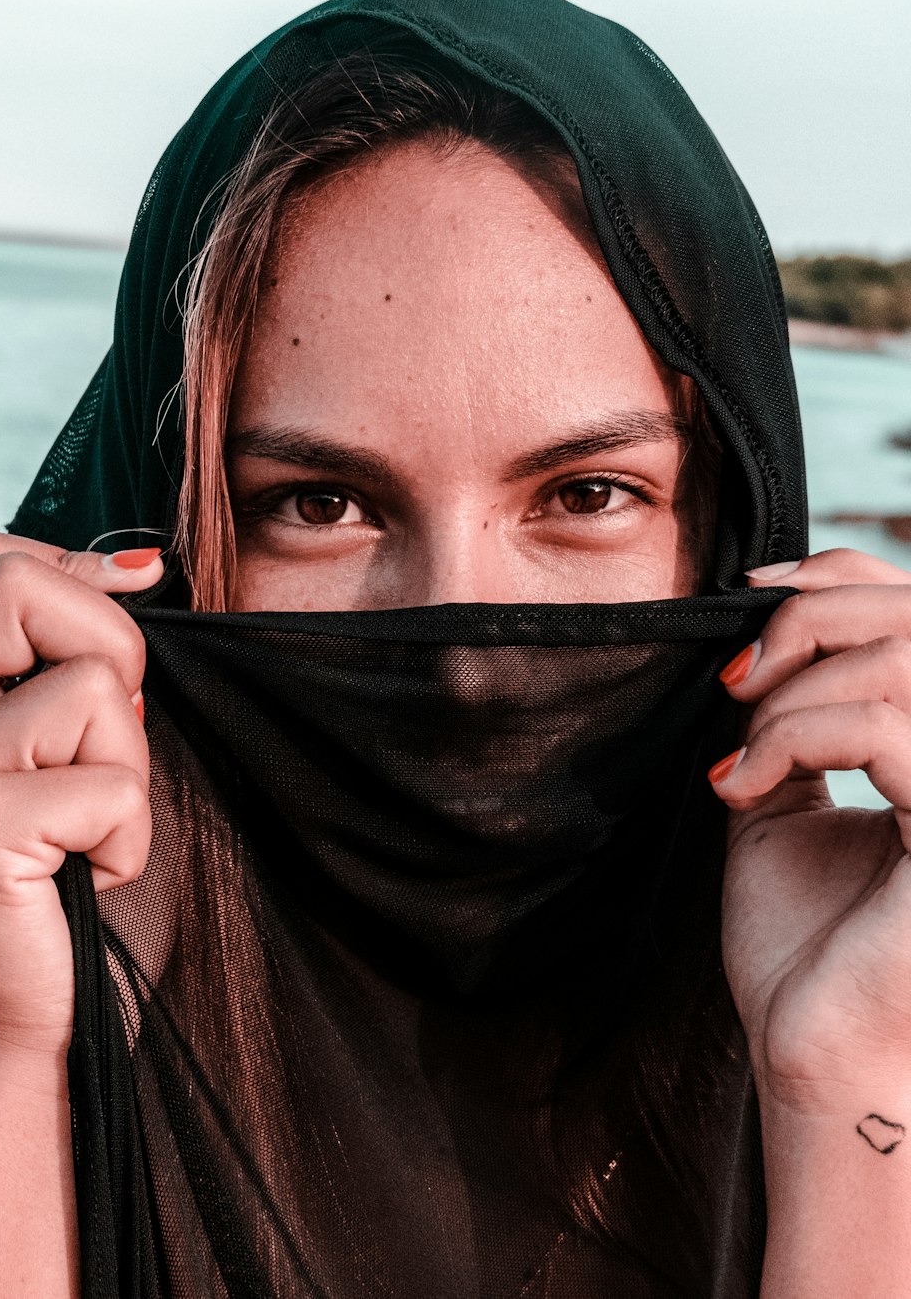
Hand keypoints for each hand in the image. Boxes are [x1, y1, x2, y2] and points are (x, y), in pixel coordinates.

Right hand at [0, 528, 160, 1066]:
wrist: (41, 1030)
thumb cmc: (78, 893)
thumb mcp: (78, 755)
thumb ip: (77, 668)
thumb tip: (139, 562)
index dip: (64, 559)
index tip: (133, 592)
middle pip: (24, 583)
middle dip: (115, 653)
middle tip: (111, 750)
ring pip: (96, 686)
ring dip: (133, 769)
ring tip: (92, 834)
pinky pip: (108, 782)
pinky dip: (129, 837)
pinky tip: (88, 881)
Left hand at [716, 548, 910, 1112]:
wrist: (810, 1049)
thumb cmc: (803, 943)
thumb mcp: (786, 804)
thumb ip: (793, 722)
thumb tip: (761, 634)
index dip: (832, 578)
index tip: (745, 598)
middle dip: (803, 623)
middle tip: (734, 681)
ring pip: (899, 661)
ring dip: (789, 694)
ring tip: (739, 755)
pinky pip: (882, 727)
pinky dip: (790, 736)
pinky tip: (740, 786)